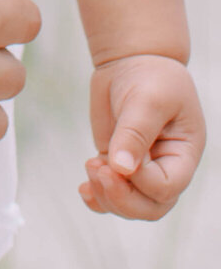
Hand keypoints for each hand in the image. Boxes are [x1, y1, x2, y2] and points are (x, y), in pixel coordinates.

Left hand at [81, 53, 204, 219]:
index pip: (167, 187)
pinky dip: (97, 198)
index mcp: (183, 153)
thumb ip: (135, 134)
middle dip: (123, 199)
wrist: (133, 61)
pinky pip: (111, 193)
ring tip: (90, 166)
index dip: (142, 181)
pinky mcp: (118, 163)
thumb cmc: (151, 76)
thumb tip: (121, 169)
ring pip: (130, 205)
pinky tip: (84, 189)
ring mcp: (141, 168)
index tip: (118, 158)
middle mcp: (166, 167)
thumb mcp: (148, 100)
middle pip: (151, 207)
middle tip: (99, 171)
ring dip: (107, 197)